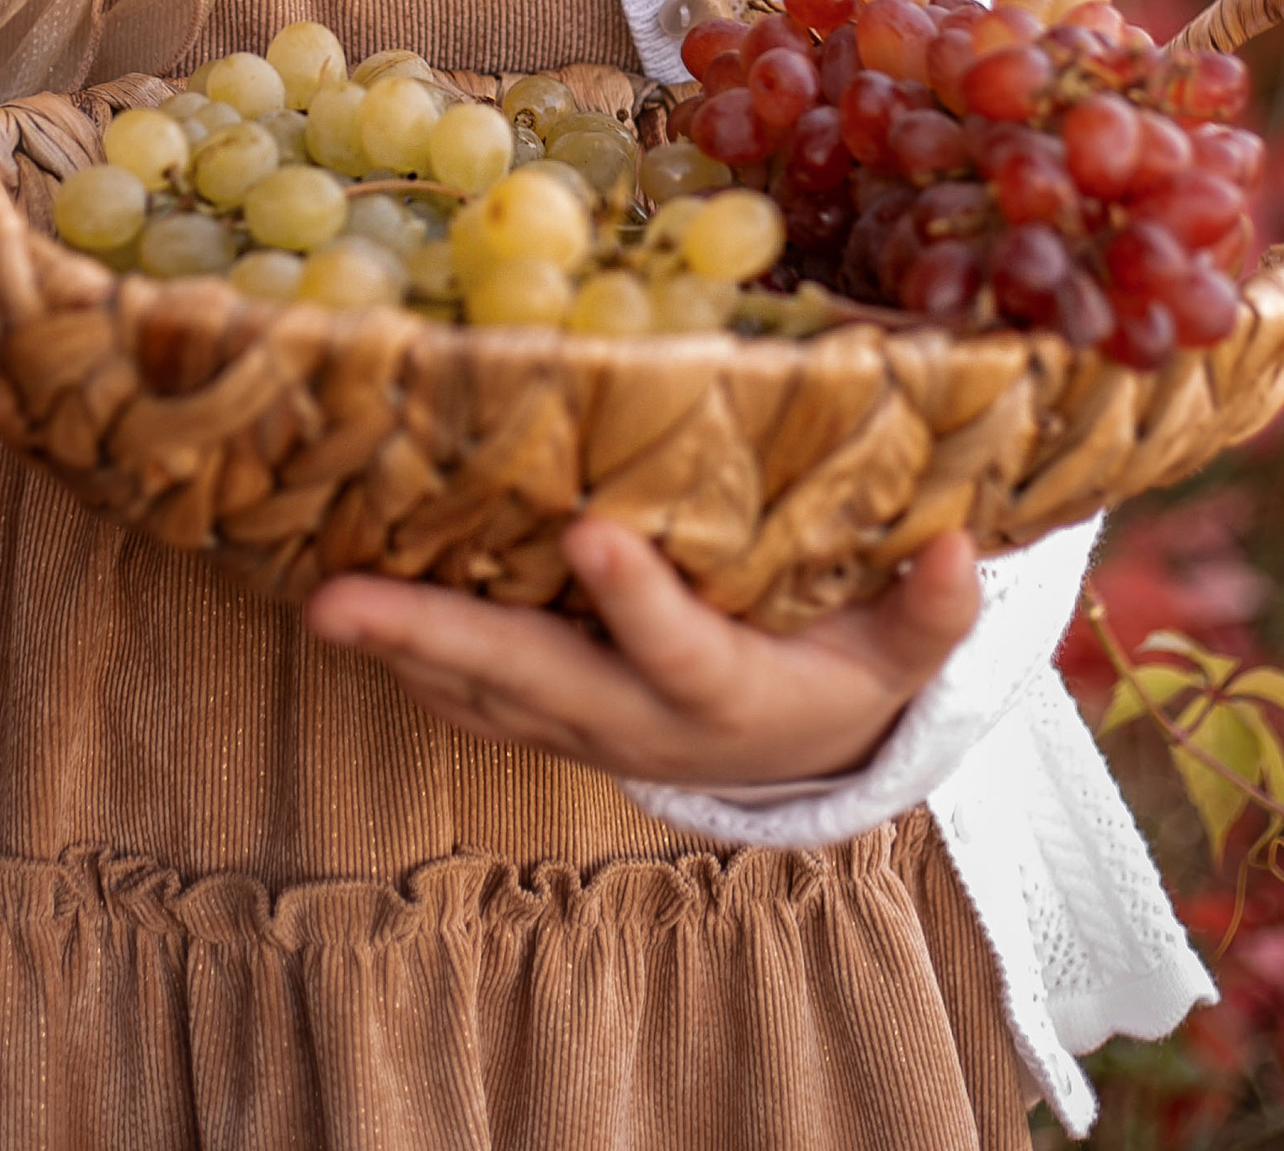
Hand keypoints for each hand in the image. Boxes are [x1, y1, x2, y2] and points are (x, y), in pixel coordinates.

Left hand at [307, 520, 980, 792]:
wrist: (798, 757)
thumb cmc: (849, 670)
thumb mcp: (900, 652)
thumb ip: (928, 609)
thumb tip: (963, 549)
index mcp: (727, 692)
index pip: (676, 647)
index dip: (634, 597)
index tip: (589, 527)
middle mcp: (638, 718)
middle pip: (529, 680)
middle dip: (438, 635)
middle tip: (343, 598)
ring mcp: (581, 724)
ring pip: (478, 692)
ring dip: (399, 648)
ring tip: (321, 597)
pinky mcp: (545, 717)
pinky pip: (467, 697)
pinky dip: (410, 659)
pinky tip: (352, 610)